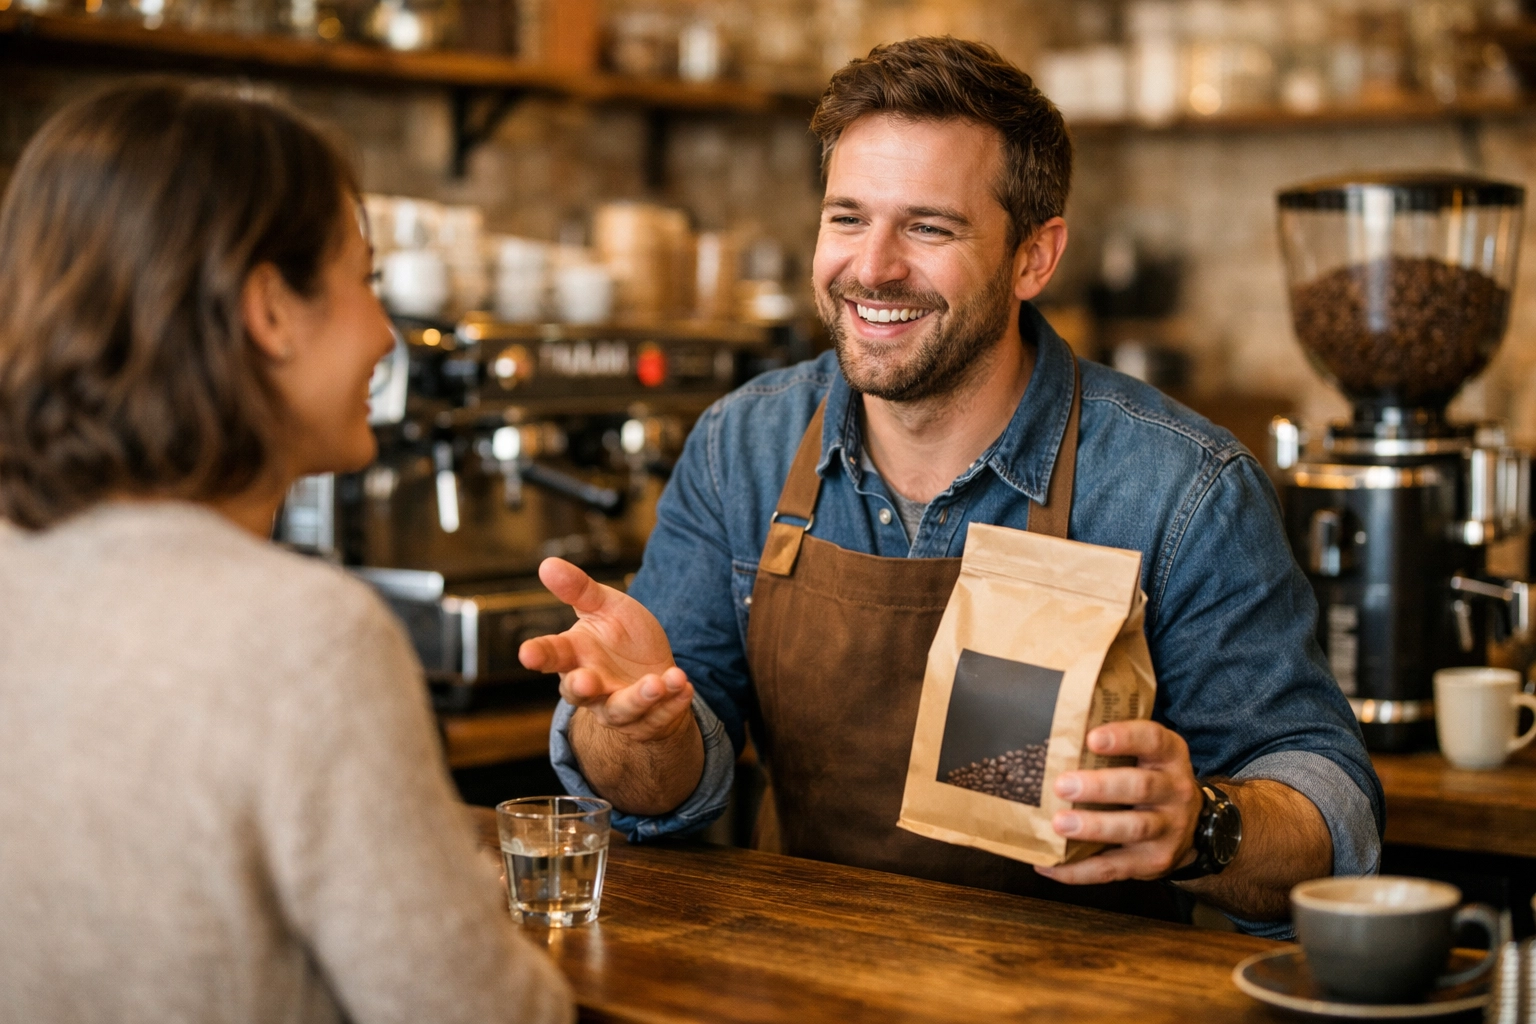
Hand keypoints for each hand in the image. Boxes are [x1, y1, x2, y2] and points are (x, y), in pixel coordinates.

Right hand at [518, 558, 694, 743]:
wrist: (654, 668)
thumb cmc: (621, 637)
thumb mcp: (604, 607)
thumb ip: (579, 590)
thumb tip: (547, 564)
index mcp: (575, 656)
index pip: (552, 656)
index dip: (538, 655)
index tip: (526, 653)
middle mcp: (592, 687)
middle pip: (579, 693)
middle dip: (582, 687)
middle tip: (586, 681)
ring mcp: (619, 706)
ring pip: (622, 709)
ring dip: (639, 698)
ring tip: (656, 683)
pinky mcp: (648, 719)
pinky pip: (659, 716)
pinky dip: (672, 703)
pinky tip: (683, 686)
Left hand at [1034, 720, 1202, 884]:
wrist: (1188, 827)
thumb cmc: (1148, 779)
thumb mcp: (1144, 756)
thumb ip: (1112, 747)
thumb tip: (1053, 741)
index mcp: (1169, 756)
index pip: (1152, 739)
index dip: (1124, 737)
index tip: (1091, 738)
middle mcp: (1175, 792)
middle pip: (1140, 787)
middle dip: (1100, 787)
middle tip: (1062, 785)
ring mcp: (1168, 830)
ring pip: (1133, 829)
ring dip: (1093, 827)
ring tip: (1059, 824)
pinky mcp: (1153, 862)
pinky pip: (1113, 868)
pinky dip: (1078, 870)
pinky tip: (1050, 865)